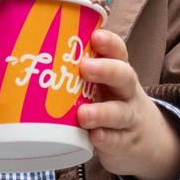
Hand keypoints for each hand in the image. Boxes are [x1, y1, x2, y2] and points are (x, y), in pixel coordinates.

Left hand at [77, 29, 179, 179]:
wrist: (147, 141)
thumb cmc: (111, 104)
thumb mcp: (103, 86)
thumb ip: (78, 73)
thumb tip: (32, 56)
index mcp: (118, 72)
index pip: (118, 52)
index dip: (109, 43)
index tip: (95, 36)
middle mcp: (126, 92)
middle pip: (124, 76)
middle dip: (106, 70)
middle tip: (85, 67)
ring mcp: (129, 118)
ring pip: (120, 112)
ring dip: (102, 112)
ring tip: (83, 114)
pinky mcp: (126, 143)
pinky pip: (117, 140)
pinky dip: (106, 139)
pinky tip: (94, 137)